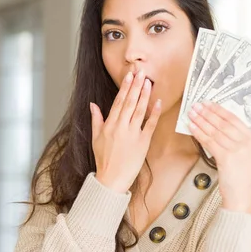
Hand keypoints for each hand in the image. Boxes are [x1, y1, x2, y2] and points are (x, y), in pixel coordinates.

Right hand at [90, 70, 161, 192]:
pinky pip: (149, 125)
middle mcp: (121, 127)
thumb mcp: (96, 138)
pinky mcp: (143, 142)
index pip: (118, 102)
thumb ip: (96, 120)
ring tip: (149, 83)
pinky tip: (157, 102)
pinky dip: (154, 113)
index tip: (129, 76)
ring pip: (140, 111)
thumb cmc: (104, 159)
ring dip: (144, 95)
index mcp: (110, 125)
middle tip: (141, 73)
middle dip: (136, 86)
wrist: (112, 178)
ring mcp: (132, 134)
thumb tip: (93, 105)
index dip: (125, 87)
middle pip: (130, 102)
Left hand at [188, 101, 250, 213]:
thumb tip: (216, 126)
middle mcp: (247, 142)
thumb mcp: (244, 155)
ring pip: (215, 131)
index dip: (219, 110)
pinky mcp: (227, 157)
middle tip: (196, 105)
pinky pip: (209, 141)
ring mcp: (238, 149)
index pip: (234, 119)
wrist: (242, 197)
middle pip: (223, 123)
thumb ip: (235, 141)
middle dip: (208, 113)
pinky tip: (192, 127)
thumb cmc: (241, 178)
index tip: (208, 103)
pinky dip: (199, 133)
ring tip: (191, 114)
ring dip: (201, 121)